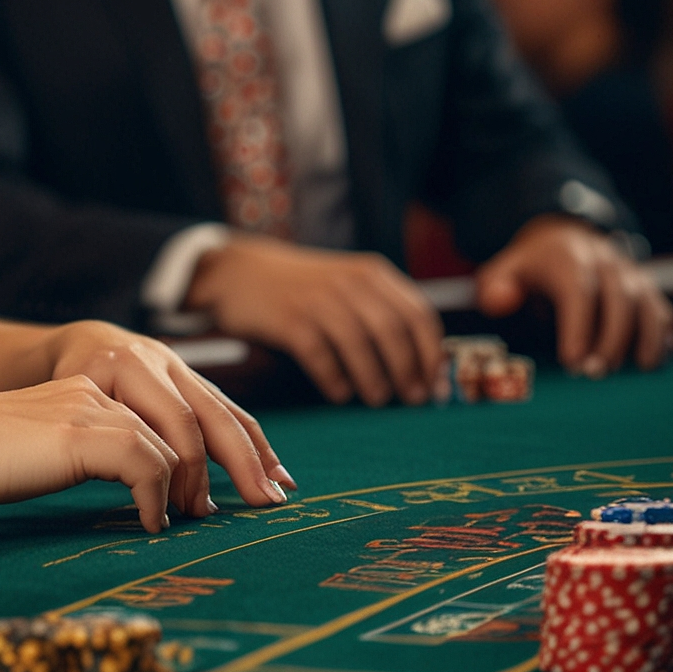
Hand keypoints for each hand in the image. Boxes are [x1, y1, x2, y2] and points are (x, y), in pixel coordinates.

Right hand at [0, 327, 287, 534]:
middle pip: (202, 416)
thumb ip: (105, 449)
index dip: (240, 435)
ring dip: (193, 488)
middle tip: (268, 502)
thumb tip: (150, 490)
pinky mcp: (83, 432)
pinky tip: (148, 523)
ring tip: (190, 520)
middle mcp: (114, 384)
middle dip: (245, 461)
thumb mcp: (63, 444)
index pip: (196, 399)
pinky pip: (146, 465)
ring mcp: (99, 404)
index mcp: (113, 383)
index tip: (270, 475)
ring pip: (177, 443)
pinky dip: (155, 499)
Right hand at [184, 236, 445, 407]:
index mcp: (371, 273)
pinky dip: (334, 379)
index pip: (418, 314)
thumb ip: (381, 311)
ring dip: (374, 378)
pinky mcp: (288, 319)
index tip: (435, 384)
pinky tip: (339, 393)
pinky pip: (320, 355)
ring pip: (358, 344)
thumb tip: (423, 365)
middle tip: (413, 399)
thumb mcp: (346, 283)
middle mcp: (348, 282)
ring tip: (377, 400)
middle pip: (392, 330)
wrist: (236, 271)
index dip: (431, 353)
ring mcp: (316, 299)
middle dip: (408, 370)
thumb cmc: (300, 287)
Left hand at [475, 215, 672, 376]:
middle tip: (594, 373)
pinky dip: (664, 335)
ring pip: (648, 303)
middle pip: (619, 298)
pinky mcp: (646, 289)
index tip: (571, 362)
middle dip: (611, 338)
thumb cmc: (530, 266)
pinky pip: (662, 310)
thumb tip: (499, 302)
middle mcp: (605, 262)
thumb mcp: (504, 269)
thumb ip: (495, 287)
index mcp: (568, 257)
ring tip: (639, 370)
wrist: (563, 236)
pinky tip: (656, 361)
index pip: (578, 291)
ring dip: (647, 338)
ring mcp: (630, 274)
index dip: (578, 327)